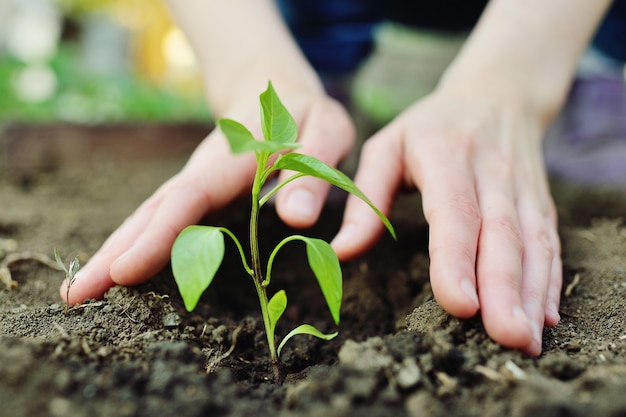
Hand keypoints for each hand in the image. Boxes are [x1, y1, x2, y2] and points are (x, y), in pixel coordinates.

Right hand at [60, 89, 354, 303]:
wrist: (275, 89)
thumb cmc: (307, 115)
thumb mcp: (326, 132)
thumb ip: (312, 170)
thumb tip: (296, 219)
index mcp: (234, 158)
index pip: (189, 197)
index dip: (158, 234)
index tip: (124, 270)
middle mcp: (204, 172)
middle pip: (154, 210)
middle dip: (116, 250)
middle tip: (77, 293)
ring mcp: (197, 184)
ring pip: (151, 216)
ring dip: (116, 250)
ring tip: (81, 289)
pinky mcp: (198, 195)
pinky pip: (164, 220)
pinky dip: (138, 244)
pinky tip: (119, 269)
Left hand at [331, 87, 561, 355]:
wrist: (497, 95)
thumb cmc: (431, 127)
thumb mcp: (386, 147)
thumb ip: (364, 200)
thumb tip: (340, 251)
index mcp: (446, 156)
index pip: (454, 211)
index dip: (457, 257)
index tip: (460, 303)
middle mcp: (491, 173)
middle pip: (501, 235)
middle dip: (504, 290)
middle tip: (504, 337)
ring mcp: (522, 189)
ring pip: (531, 244)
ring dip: (531, 294)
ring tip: (524, 340)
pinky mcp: (539, 203)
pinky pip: (549, 244)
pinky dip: (549, 282)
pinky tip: (544, 317)